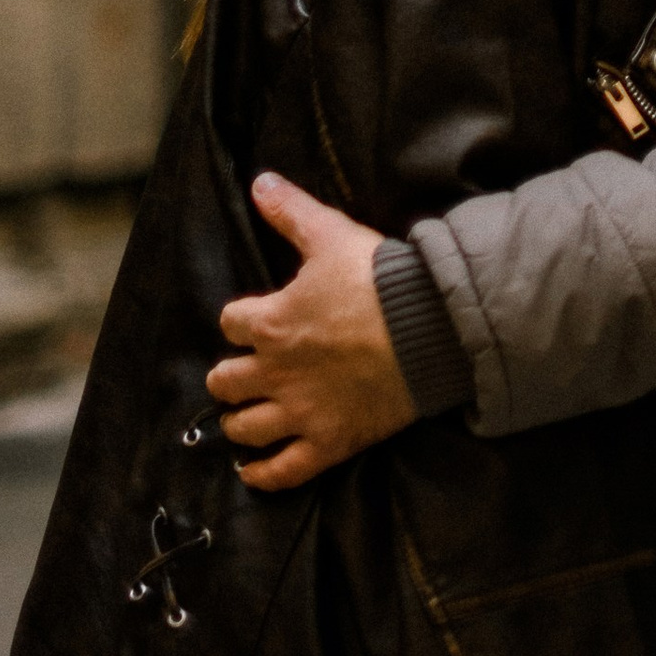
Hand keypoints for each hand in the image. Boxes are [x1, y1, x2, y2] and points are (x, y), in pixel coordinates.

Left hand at [208, 175, 415, 489]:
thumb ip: (291, 211)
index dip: (240, 319)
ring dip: (238, 422)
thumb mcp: (332, 234)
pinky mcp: (328, 442)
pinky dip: (262, 473)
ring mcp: (300, 412)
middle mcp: (275, 372)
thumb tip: (260, 181)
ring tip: (243, 417)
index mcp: (270, 322)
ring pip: (243, 428)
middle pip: (225, 381)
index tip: (252, 319)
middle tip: (243, 371)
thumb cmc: (379, 279)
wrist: (430, 329)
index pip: (230, 322)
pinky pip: (282, 471)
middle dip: (230, 374)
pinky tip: (252, 470)